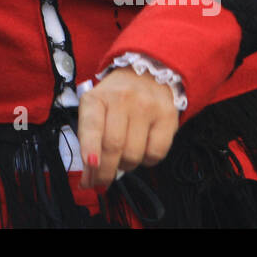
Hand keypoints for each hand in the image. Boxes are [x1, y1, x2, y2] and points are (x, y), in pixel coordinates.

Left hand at [77, 66, 179, 189]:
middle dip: (105, 171)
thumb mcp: (96, 109)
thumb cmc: (115, 99)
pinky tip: (141, 151)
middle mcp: (122, 99)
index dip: (90, 147)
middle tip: (100, 182)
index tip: (90, 165)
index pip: (92, 125)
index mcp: (97, 98)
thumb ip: (90, 139)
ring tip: (123, 157)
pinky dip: (146, 161)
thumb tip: (88, 178)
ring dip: (125, 165)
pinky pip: (156, 154)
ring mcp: (147, 107)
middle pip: (113, 145)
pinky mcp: (167, 117)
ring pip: (134, 153)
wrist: (147, 74)